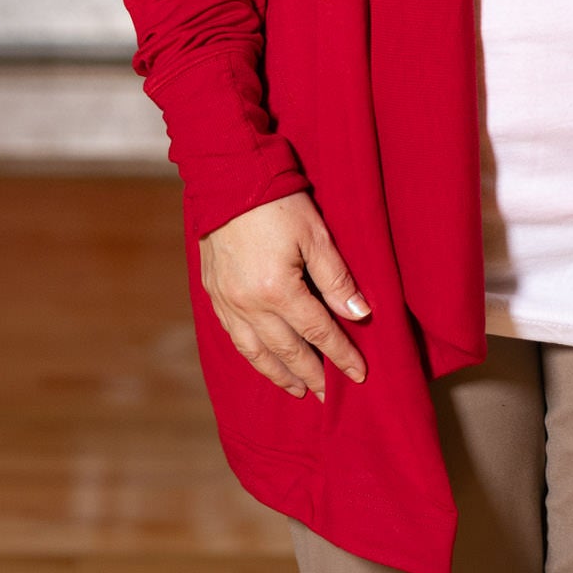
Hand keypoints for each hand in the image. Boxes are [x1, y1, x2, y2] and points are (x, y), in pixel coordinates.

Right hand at [199, 191, 371, 399]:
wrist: (226, 177)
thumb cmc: (277, 201)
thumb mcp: (315, 234)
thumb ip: (337, 278)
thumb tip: (360, 315)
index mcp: (278, 290)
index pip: (319, 333)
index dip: (341, 355)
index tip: (359, 374)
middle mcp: (249, 305)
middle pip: (287, 350)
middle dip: (312, 374)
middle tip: (329, 395)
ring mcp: (227, 302)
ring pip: (256, 352)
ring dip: (279, 373)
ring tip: (298, 388)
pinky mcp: (212, 293)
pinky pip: (234, 337)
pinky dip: (253, 355)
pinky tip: (263, 359)